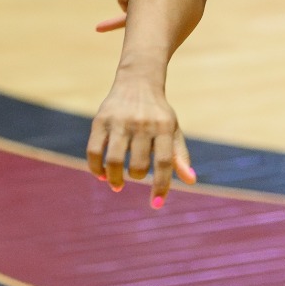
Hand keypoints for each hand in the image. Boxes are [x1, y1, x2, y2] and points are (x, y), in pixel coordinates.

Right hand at [87, 72, 194, 205]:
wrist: (137, 82)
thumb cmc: (159, 114)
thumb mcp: (173, 130)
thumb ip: (179, 156)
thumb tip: (190, 181)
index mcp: (164, 127)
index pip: (164, 162)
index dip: (161, 186)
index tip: (156, 204)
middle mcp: (142, 124)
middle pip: (138, 164)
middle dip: (136, 177)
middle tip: (135, 176)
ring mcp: (119, 121)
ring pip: (114, 160)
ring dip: (114, 179)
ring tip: (117, 184)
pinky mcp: (100, 120)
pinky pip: (93, 151)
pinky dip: (95, 168)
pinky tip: (101, 175)